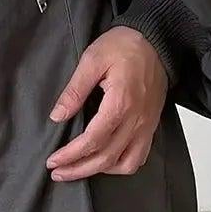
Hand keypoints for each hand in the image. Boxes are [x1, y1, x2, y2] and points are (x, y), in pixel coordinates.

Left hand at [45, 26, 166, 180]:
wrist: (156, 40)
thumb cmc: (125, 45)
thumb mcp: (92, 59)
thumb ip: (75, 90)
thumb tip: (57, 115)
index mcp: (120, 103)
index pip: (92, 141)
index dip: (71, 155)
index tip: (54, 161)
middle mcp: (136, 120)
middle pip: (106, 158)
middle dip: (79, 169)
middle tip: (58, 172)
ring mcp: (146, 125)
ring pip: (125, 163)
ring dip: (101, 171)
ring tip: (80, 168)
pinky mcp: (151, 124)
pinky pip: (140, 156)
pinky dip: (122, 165)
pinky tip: (107, 161)